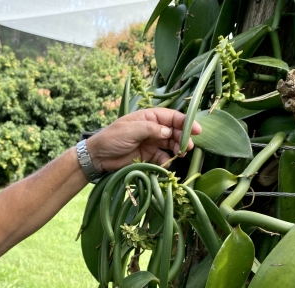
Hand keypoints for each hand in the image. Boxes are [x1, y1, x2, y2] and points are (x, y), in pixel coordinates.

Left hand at [86, 108, 201, 171]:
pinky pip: (162, 157)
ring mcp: (151, 142)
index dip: (185, 122)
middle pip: (174, 131)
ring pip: (171, 144)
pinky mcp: (148, 156)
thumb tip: (168, 132)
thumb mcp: (131, 130)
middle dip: (183, 137)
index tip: (197, 130)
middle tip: (187, 147)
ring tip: (180, 154)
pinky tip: (166, 164)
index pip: (171, 117)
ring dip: (177, 149)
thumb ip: (150, 129)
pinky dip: (166, 161)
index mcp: (148, 117)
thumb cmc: (112, 138)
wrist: (98, 157)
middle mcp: (152, 129)